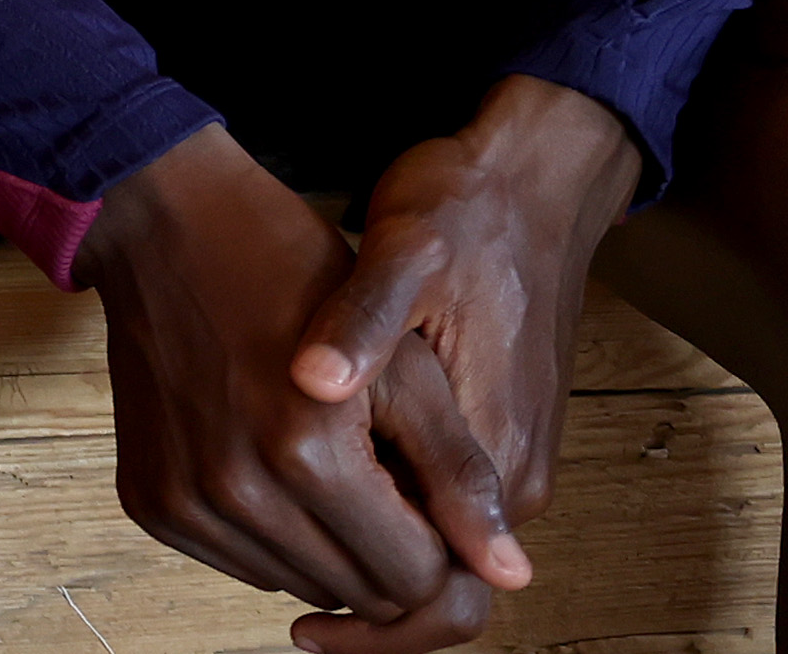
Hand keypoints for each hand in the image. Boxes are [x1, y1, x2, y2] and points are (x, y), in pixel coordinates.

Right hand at [80, 125, 511, 652]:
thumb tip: (510, 576)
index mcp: (308, 457)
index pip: (417, 578)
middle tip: (381, 467)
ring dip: (332, 546)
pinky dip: (273, 534)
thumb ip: (457, 472)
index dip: (443, 541)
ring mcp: (185, 503)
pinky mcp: (150, 504)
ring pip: (303, 587)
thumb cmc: (292, 274)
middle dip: (390, 547)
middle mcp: (237, 494)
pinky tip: (274, 464)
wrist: (166, 223)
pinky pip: (242, 565)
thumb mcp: (403, 361)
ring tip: (326, 459)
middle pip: (362, 594)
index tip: (430, 486)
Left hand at [292, 78, 643, 597]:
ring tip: (272, 509)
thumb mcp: (400, 259)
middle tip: (261, 562)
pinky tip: (309, 472)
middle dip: (351, 591)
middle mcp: (520, 475)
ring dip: (354, 546)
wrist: (526, 179)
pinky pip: (432, 502)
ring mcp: (517, 458)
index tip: (301, 630)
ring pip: (428, 547)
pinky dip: (373, 505)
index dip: (366, 624)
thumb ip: (362, 333)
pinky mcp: (505, 438)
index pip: (438, 593)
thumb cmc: (461, 213)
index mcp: (495, 453)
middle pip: (433, 587)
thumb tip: (310, 386)